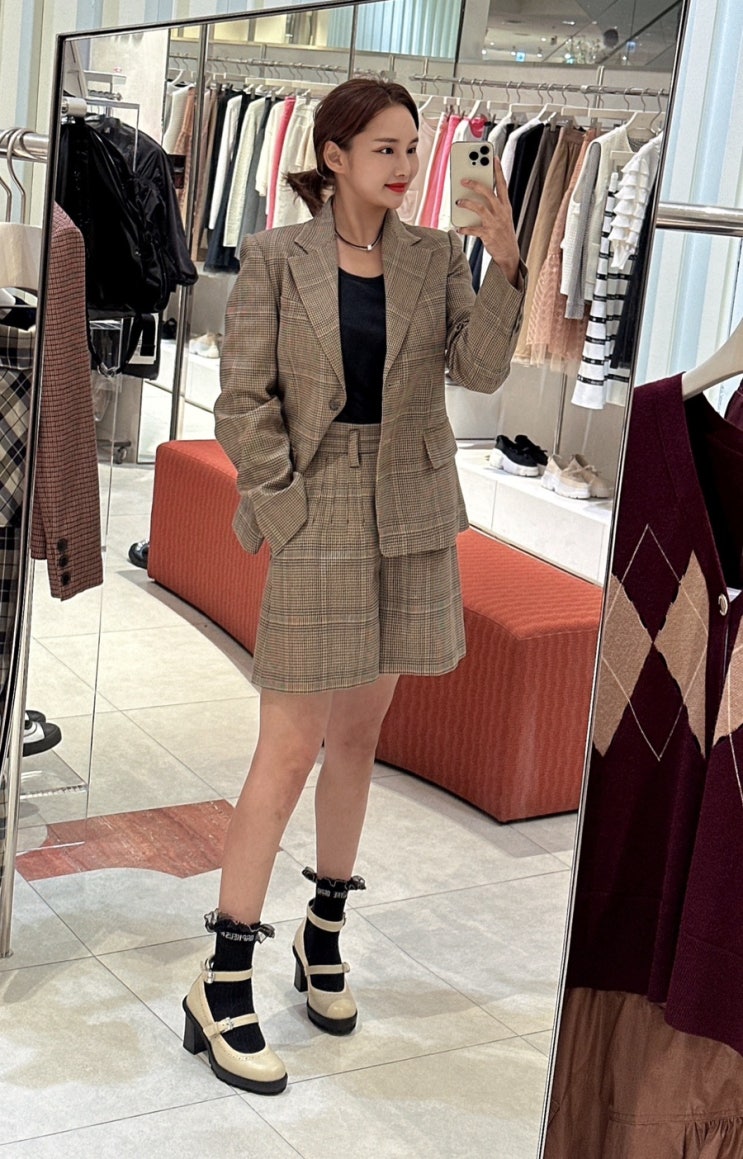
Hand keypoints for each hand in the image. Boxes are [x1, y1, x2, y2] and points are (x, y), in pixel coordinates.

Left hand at [455, 158, 519, 286]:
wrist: (509, 254)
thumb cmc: (502, 232)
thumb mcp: (502, 216)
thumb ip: (493, 204)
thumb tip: (477, 192)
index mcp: (505, 206)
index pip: (502, 184)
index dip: (498, 170)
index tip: (493, 157)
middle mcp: (501, 212)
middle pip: (489, 193)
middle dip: (476, 184)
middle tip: (464, 179)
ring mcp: (495, 223)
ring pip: (480, 208)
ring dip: (467, 203)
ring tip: (458, 201)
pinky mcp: (488, 235)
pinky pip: (473, 229)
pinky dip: (464, 228)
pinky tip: (458, 227)